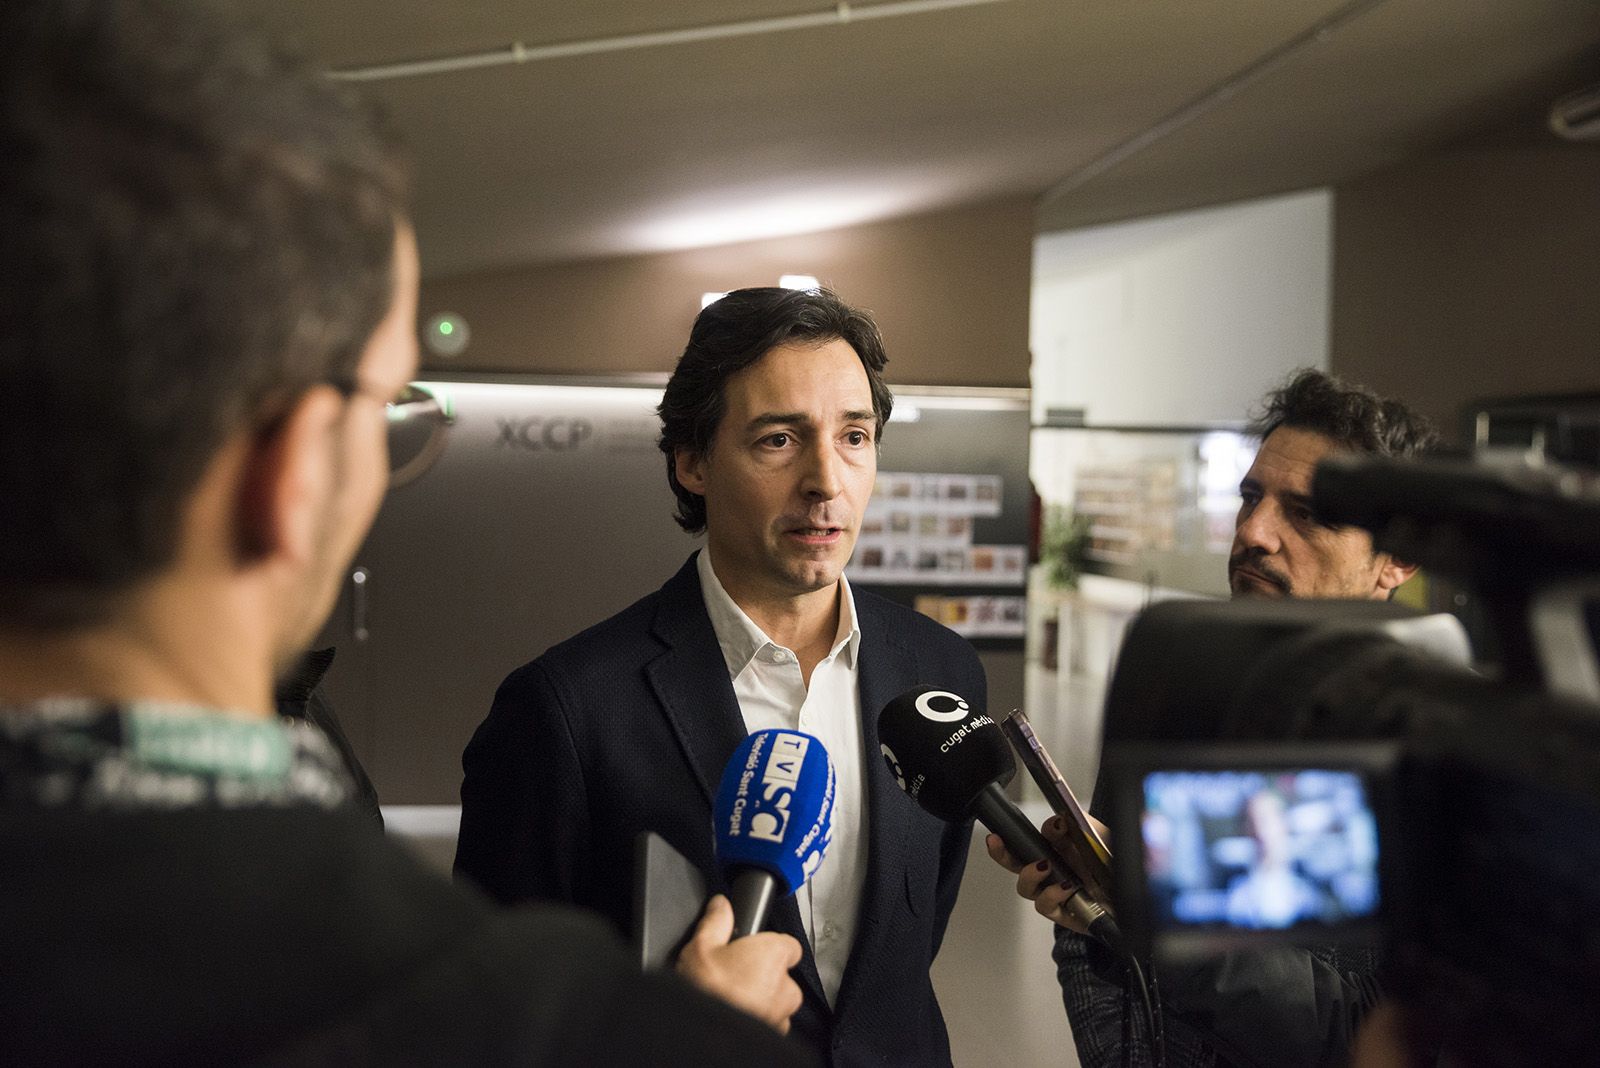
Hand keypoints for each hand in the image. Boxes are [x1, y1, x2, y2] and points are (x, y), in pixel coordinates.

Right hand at [675, 894, 803, 1033]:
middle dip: (764, 975)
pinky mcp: (776, 1034)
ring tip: (734, 997)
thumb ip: (716, 921)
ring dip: (763, 999)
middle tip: (736, 974)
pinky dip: (760, 1018)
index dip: (769, 945)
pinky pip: (772, 1021)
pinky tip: (738, 1013)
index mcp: (773, 955)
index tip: (753, 948)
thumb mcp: (701, 947)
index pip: (788, 944)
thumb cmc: (707, 993)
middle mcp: (785, 985)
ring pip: (778, 1000)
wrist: (707, 1034)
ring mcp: (782, 1013)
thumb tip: (721, 906)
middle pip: (782, 974)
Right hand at [983, 814, 1112, 934]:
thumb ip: (1078, 825)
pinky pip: (1045, 906)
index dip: (1011, 837)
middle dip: (1001, 853)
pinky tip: (1065, 887)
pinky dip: (1051, 894)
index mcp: (1058, 849)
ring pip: (1025, 887)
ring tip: (1045, 866)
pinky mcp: (1063, 913)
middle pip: (1015, 864)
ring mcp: (1056, 892)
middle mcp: (1052, 871)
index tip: (1005, 832)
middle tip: (997, 842)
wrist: (1139, 897)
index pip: (1026, 840)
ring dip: (1029, 874)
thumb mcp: (1101, 837)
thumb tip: (1057, 820)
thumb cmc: (1118, 866)